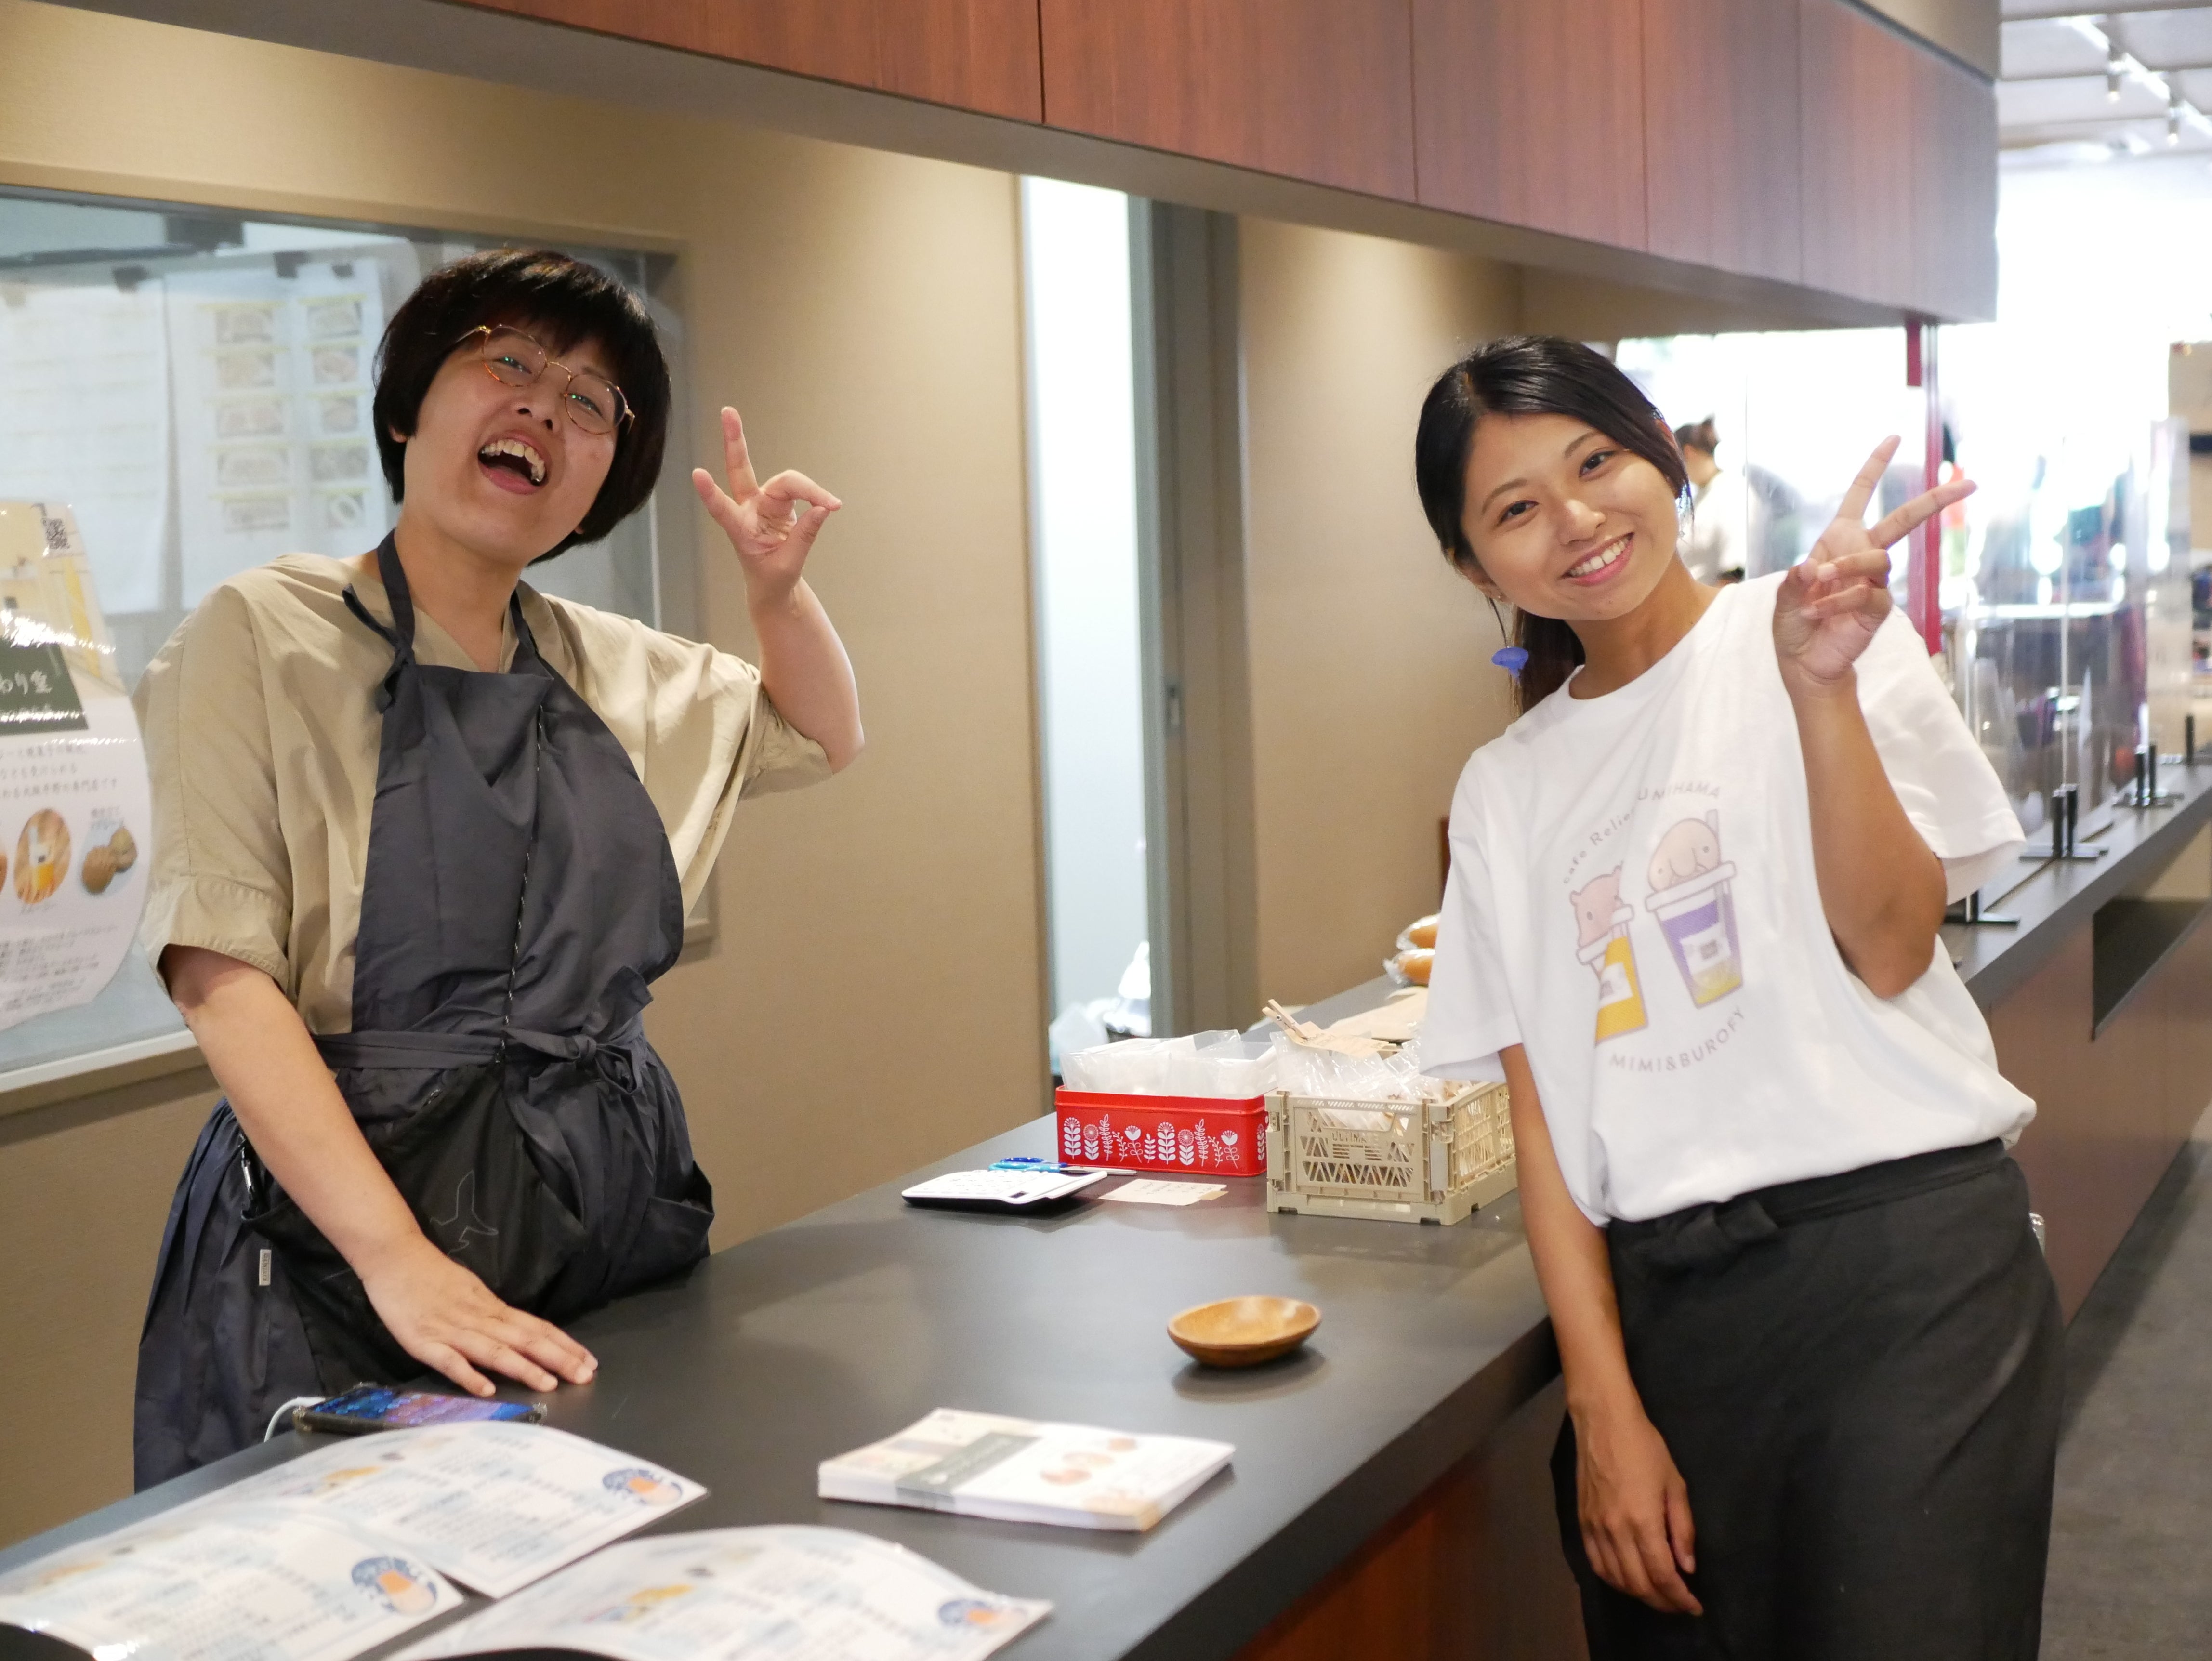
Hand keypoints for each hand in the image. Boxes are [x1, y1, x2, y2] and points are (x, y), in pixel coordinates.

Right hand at [358, 1234, 596, 1397]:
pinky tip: (487, 1389)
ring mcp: (451, 1330)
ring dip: (523, 1368)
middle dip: (557, 1358)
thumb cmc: (433, 1276)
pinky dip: (469, 1374)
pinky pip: (449, 1360)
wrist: (395, 1257)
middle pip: (524, 1339)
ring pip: (494, 1350)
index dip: (563, 1344)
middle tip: (585, 1375)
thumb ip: (494, 1316)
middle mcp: (478, 1318)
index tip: (589, 1360)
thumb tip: (522, 1335)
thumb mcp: (473, 1293)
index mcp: (492, 1307)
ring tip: (549, 1384)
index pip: (536, 1327)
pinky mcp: (423, 1341)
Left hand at [691, 406, 839, 603]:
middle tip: (727, 411)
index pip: (722, 510)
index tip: (696, 474)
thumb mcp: (788, 564)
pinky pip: (800, 489)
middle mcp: (748, 509)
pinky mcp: (780, 502)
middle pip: (741, 469)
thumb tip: (823, 508)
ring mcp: (764, 502)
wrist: (774, 586)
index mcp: (740, 530)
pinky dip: (816, 495)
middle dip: (734, 441)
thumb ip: (805, 536)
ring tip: (832, 504)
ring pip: (786, 481)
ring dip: (810, 489)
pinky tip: (829, 504)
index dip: (710, 493)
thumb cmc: (772, 578)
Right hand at [1574, 1402, 1702, 1615]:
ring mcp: (1595, 1528)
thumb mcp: (1675, 1484)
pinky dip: (1614, 1580)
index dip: (1680, 1598)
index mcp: (1643, 1520)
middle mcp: (1616, 1530)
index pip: (1663, 1575)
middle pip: (1639, 1584)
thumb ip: (1682, 1529)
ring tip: (1658, 1595)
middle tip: (1680, 1604)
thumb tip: (1687, 1567)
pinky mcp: (1582, 1522)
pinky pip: (1596, 1564)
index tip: (1694, 1607)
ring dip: (1639, 1594)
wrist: (1603, 1422)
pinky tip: (1628, 1580)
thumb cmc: (1645, 1447)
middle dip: (1663, 1602)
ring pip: (1616, 1579)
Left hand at [1774, 435, 1973, 696]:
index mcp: (1838, 539)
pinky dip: (1840, 601)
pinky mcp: (1879, 607)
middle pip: (1903, 520)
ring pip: (1877, 558)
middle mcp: (1862, 554)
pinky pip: (1868, 593)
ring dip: (1844, 569)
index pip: (1859, 495)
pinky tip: (1819, 613)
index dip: (1875, 467)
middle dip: (1934, 501)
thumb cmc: (1794, 625)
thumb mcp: (1784, 598)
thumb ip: (1795, 581)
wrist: (1804, 662)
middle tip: (1968, 485)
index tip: (1894, 438)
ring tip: (1814, 590)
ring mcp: (1875, 581)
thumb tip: (1813, 566)